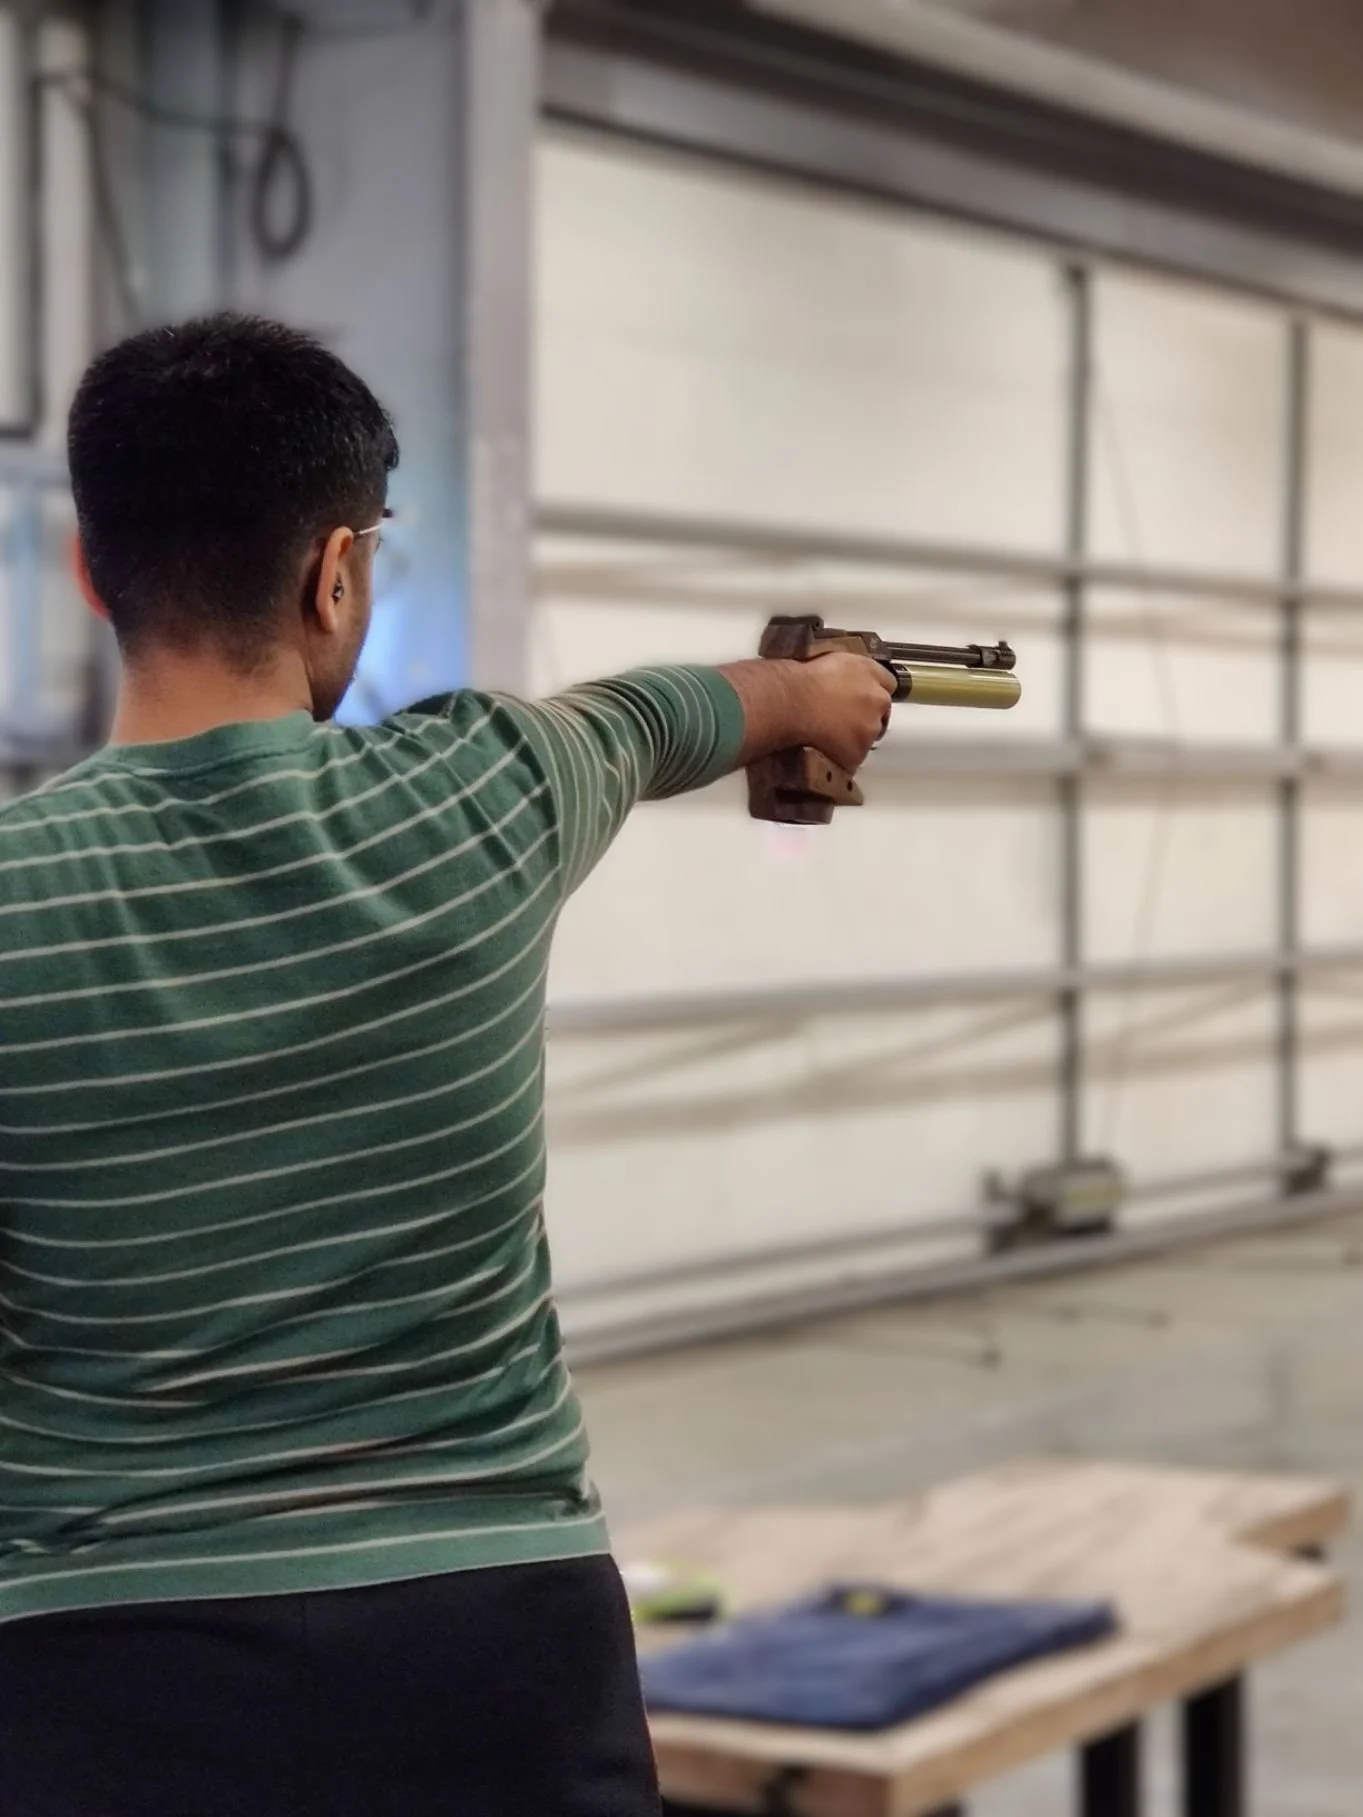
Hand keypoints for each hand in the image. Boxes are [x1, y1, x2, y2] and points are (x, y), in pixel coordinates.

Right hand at [797, 653, 896, 772]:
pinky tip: (826, 748)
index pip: (887, 683)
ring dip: (855, 736)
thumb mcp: (828, 660)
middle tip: (842, 718)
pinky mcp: (857, 751)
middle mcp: (877, 698)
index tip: (864, 698)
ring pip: (868, 736)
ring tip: (829, 734)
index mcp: (869, 671)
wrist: (790, 702)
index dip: (872, 692)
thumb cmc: (800, 680)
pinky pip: (853, 757)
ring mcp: (870, 727)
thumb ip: (846, 671)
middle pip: (881, 711)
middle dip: (866, 715)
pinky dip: (843, 756)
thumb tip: (844, 680)